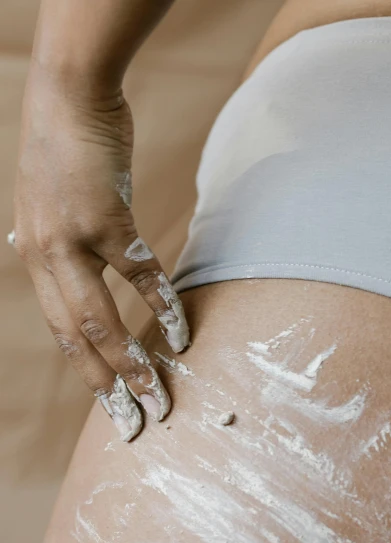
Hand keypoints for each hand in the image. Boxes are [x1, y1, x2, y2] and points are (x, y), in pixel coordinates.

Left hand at [11, 65, 189, 441]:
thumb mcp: (43, 207)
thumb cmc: (63, 153)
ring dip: (133, 363)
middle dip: (108, 388)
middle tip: (134, 423)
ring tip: (158, 393)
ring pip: (103, 321)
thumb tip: (42, 264)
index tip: (113, 408)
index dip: (89, 376)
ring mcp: (73, 241)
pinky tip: (181, 331)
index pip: (62, 334)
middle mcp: (45, 260)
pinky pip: (140, 274)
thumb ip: (47, 245)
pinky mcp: (106, 219)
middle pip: (78, 342)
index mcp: (34, 262)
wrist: (67, 97)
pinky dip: (163, 304)